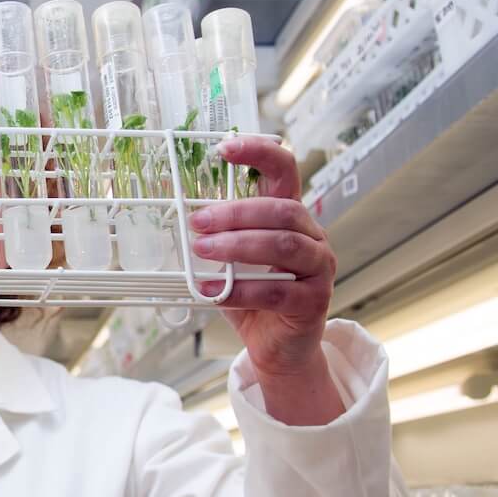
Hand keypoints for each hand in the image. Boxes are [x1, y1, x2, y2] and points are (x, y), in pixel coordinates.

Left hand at [189, 137, 343, 424]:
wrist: (277, 348)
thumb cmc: (253, 298)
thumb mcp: (231, 262)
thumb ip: (217, 239)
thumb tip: (178, 219)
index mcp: (291, 217)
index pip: (284, 172)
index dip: (259, 154)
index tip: (225, 148)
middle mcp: (312, 237)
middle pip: (281, 210)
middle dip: (236, 212)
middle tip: (198, 221)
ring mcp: (319, 268)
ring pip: (284, 245)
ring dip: (238, 245)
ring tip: (202, 250)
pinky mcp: (314, 301)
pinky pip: (277, 290)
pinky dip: (240, 290)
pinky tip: (211, 291)